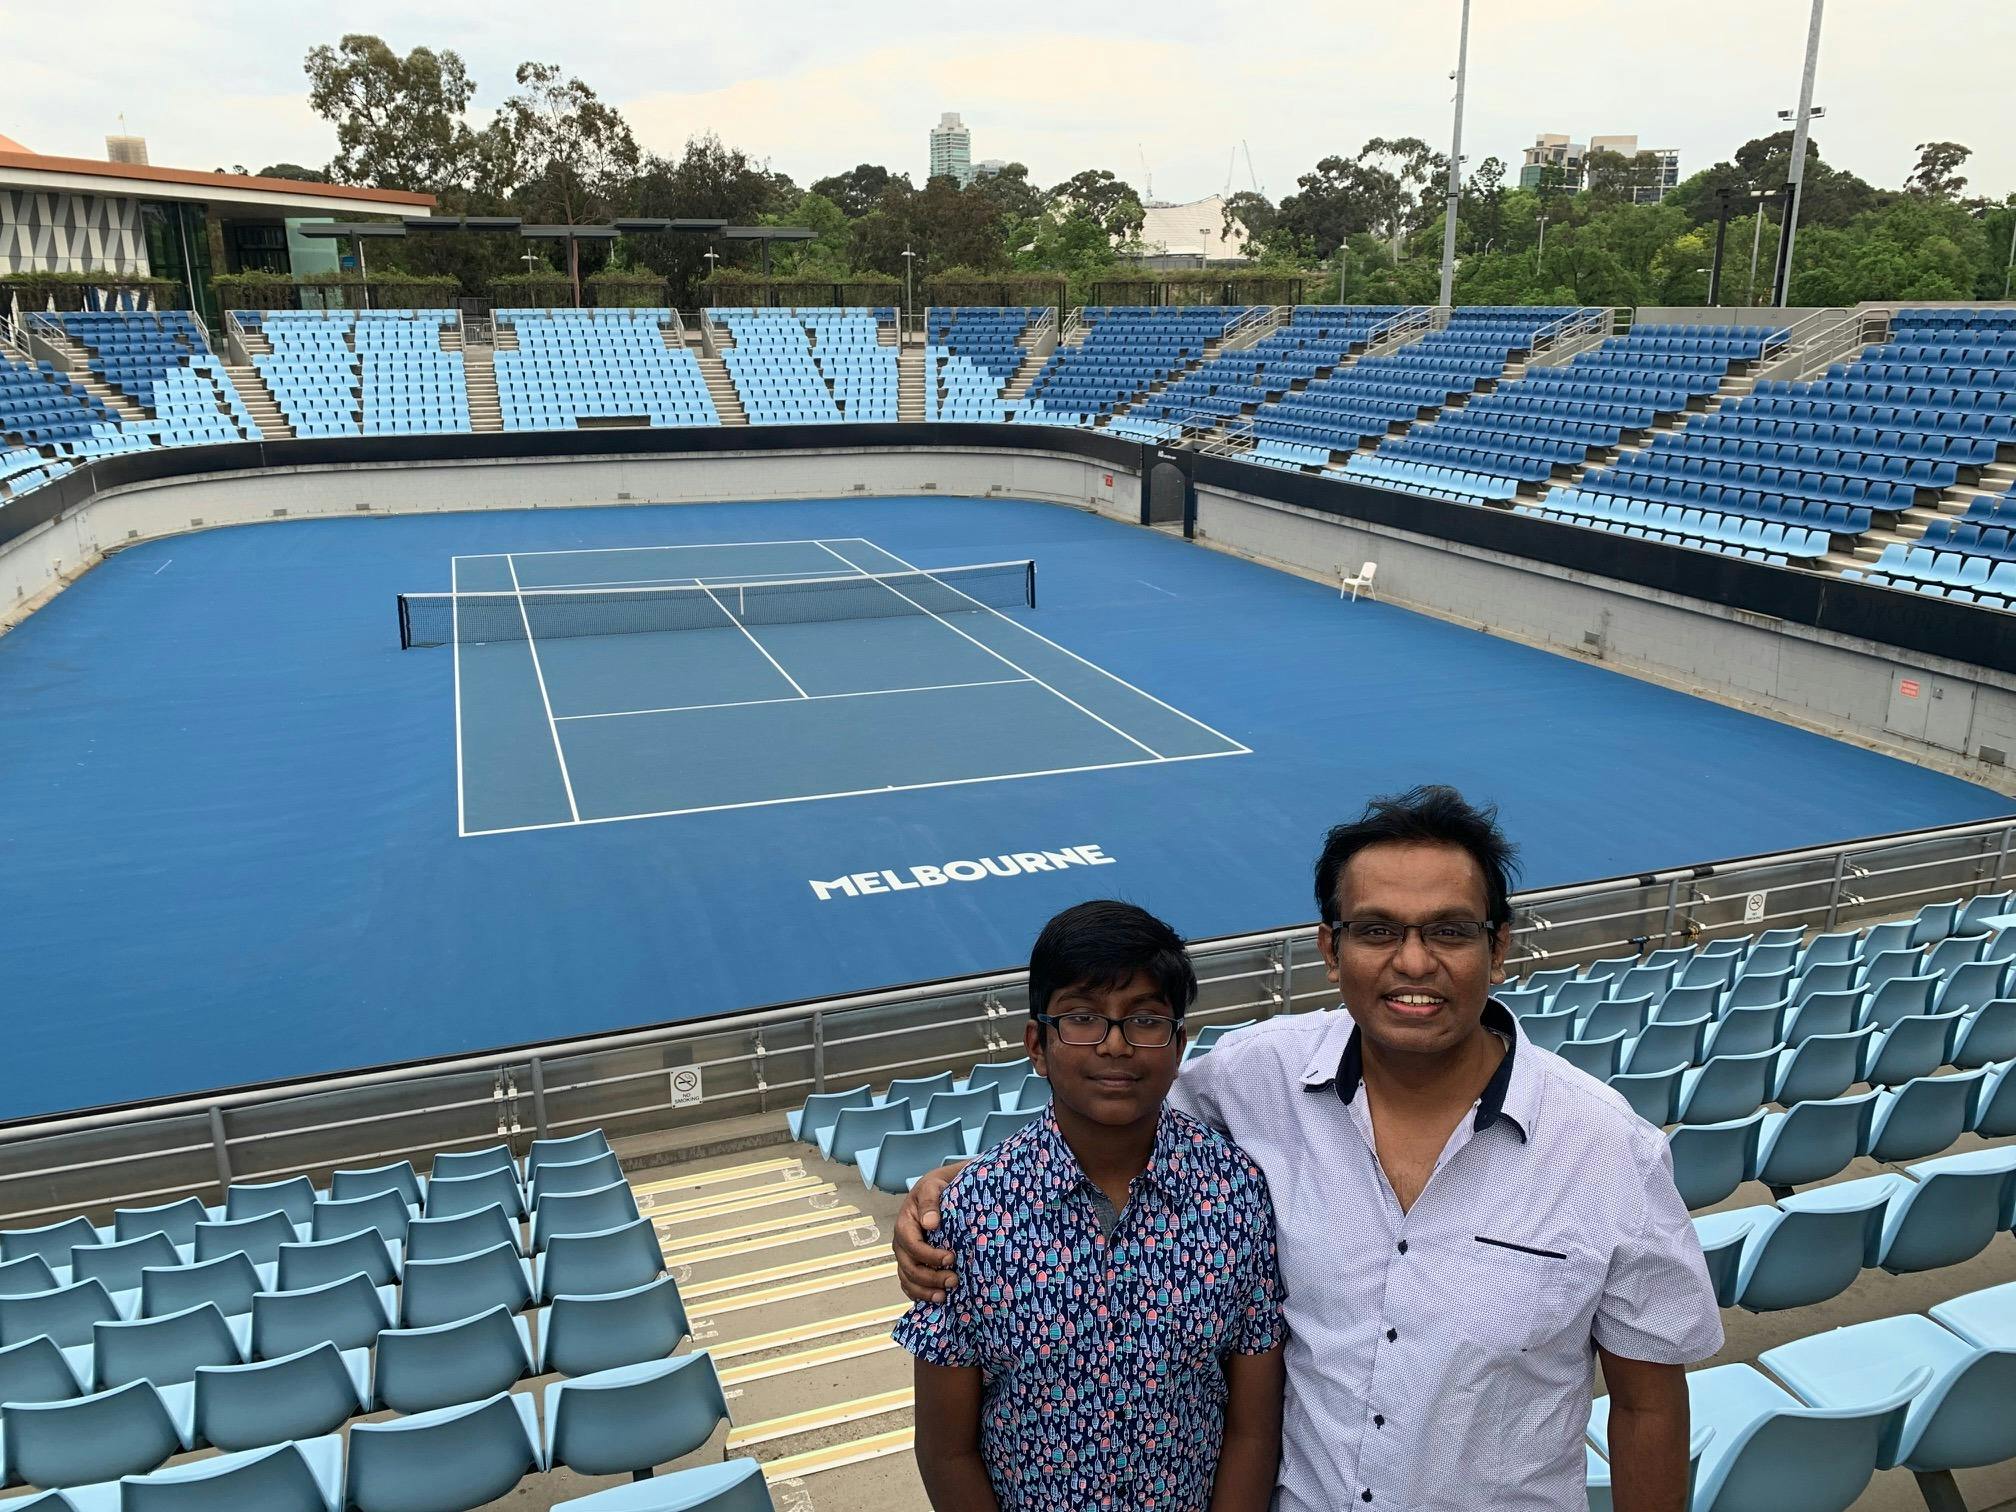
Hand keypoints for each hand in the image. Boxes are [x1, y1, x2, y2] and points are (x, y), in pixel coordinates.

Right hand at [895, 1163, 961, 1301]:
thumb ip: (930, 1202)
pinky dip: (919, 1294)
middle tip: (953, 1281)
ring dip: (924, 1291)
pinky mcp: (912, 1263)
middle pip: (910, 1267)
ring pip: (908, 1279)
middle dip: (930, 1278)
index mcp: (904, 1224)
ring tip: (944, 1297)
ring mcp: (905, 1255)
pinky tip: (935, 1300)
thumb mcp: (933, 1186)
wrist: (937, 1191)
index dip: (930, 1256)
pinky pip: (909, 1284)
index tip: (951, 1258)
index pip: (913, 1246)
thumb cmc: (936, 1188)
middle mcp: (901, 1243)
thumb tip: (930, 1223)